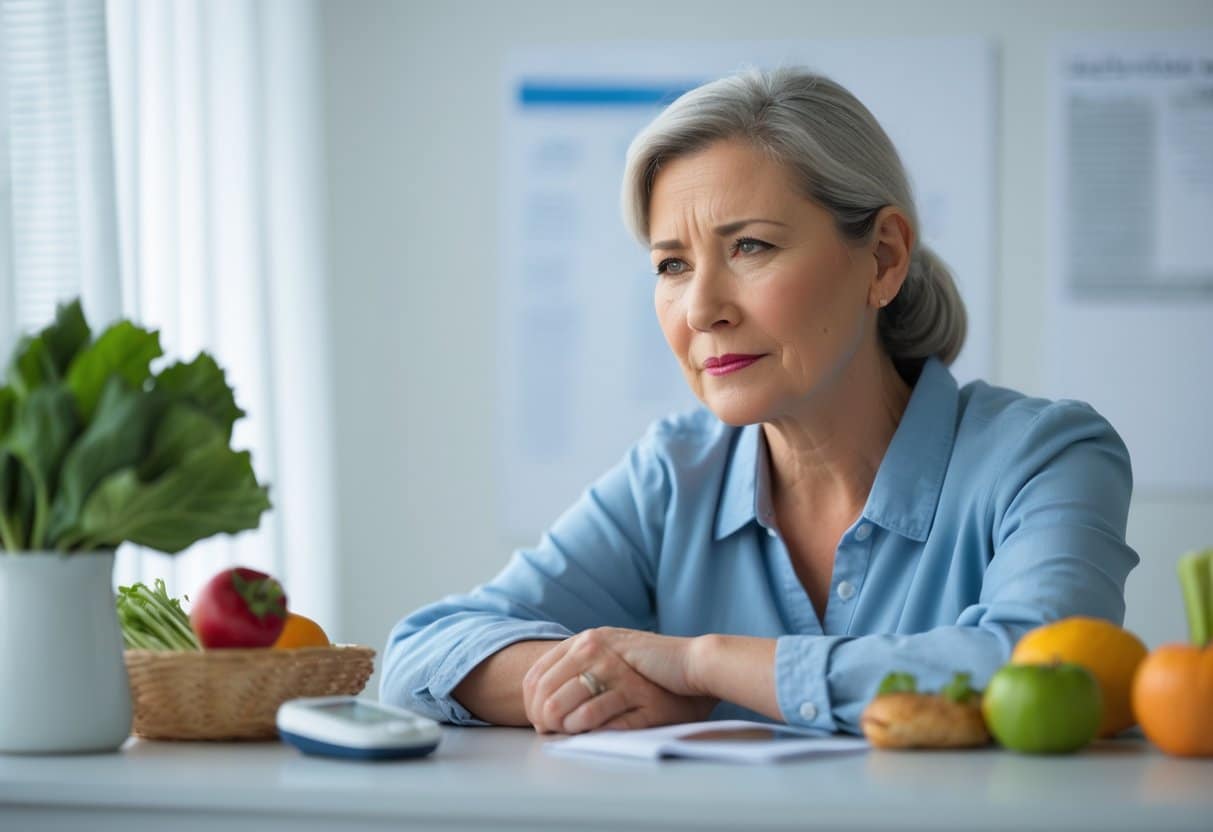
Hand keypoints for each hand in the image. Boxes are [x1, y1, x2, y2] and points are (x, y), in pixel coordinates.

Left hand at [521, 627, 716, 733]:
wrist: (696, 664)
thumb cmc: (654, 673)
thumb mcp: (612, 665)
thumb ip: (583, 676)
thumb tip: (546, 712)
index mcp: (585, 641)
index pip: (536, 674)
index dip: (530, 703)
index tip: (540, 723)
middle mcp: (592, 646)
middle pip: (542, 690)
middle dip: (542, 718)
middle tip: (550, 734)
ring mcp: (610, 663)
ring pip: (561, 701)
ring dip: (560, 725)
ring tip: (568, 734)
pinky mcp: (628, 683)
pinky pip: (592, 712)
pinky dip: (583, 728)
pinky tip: (587, 734)